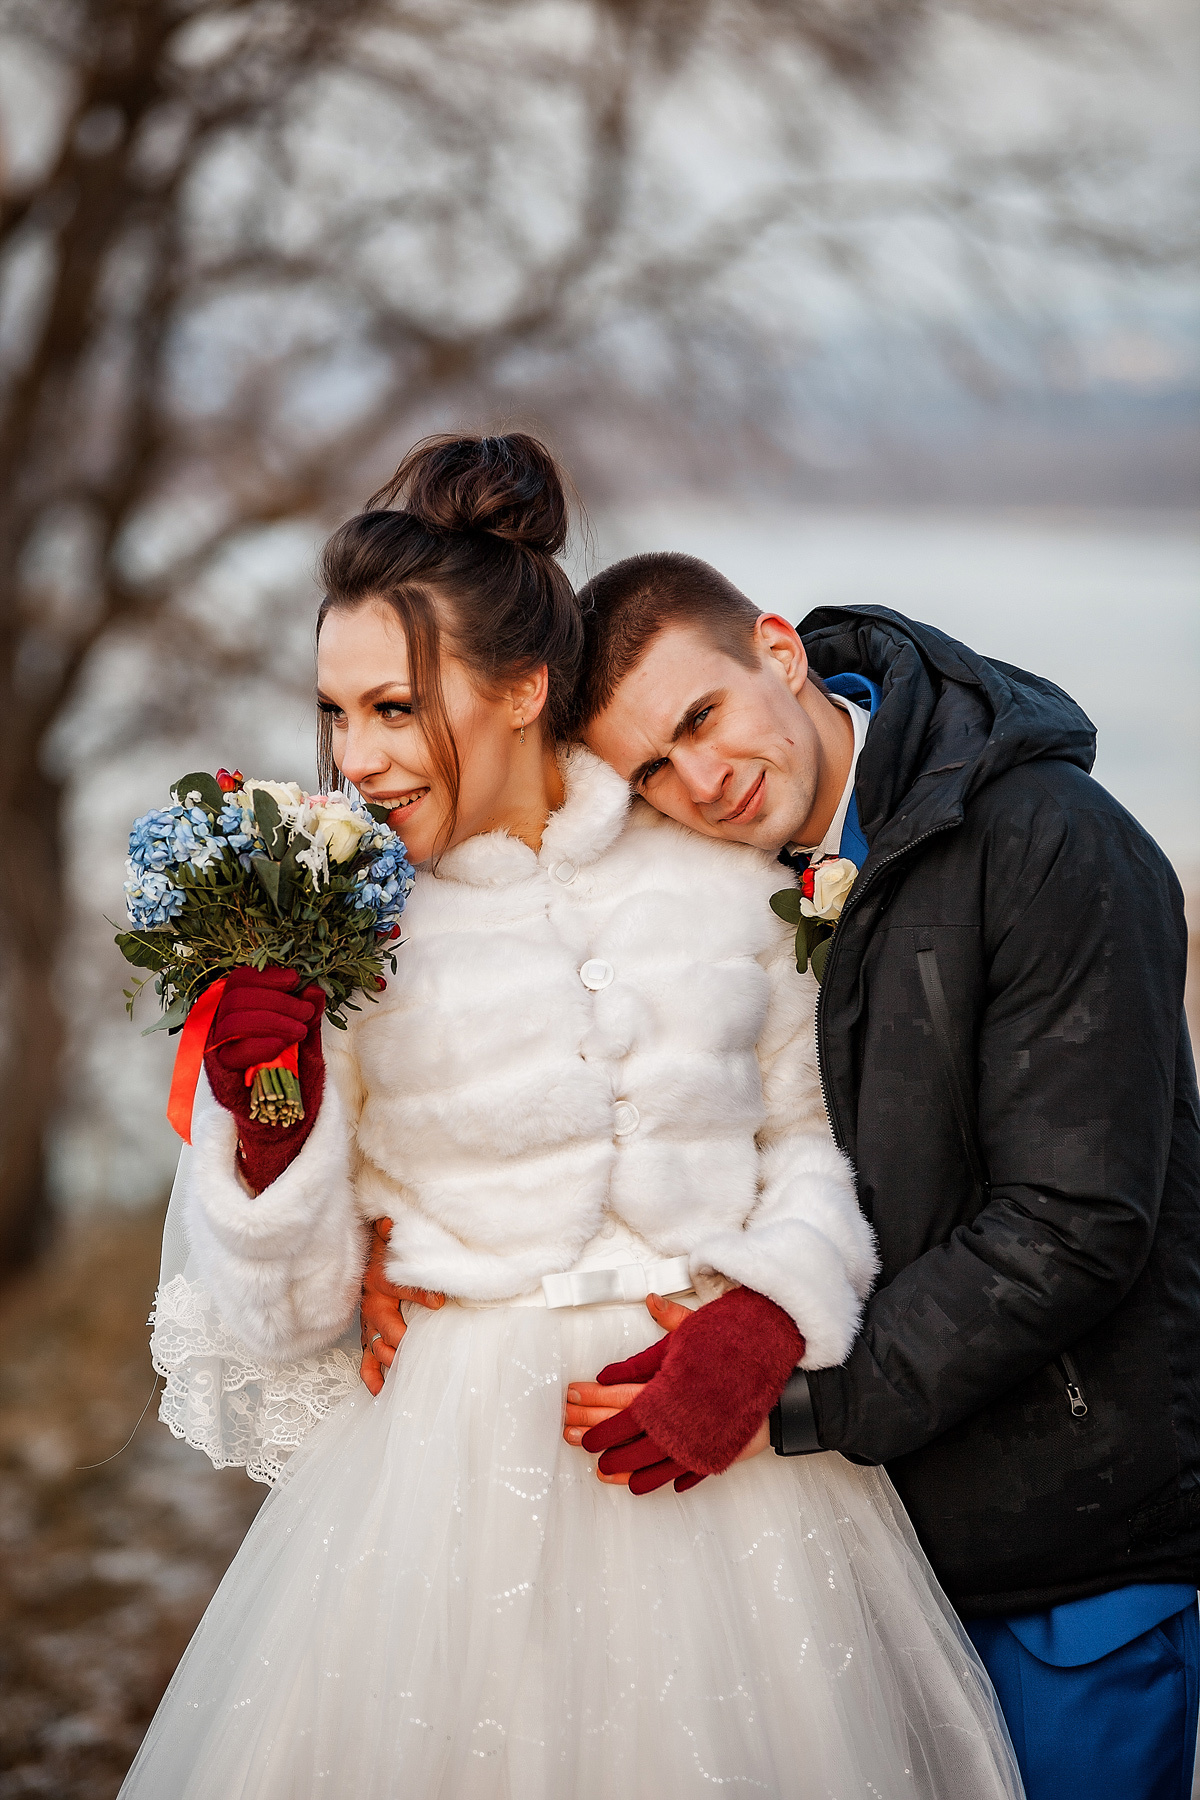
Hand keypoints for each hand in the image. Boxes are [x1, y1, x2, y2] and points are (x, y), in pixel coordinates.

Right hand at [207, 965, 321, 1074]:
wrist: (284, 1109)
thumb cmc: (291, 1067)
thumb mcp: (305, 1035)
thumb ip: (308, 1013)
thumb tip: (314, 990)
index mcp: (238, 1007)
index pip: (239, 981)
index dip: (266, 977)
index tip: (294, 979)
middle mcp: (221, 1023)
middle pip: (237, 998)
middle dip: (277, 1001)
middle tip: (305, 1012)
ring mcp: (217, 1047)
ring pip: (234, 1022)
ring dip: (273, 1022)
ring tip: (300, 1031)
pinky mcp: (220, 1073)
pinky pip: (232, 1054)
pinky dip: (259, 1046)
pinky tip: (280, 1046)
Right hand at [358, 1217, 444, 1395]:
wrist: (362, 1251)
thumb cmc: (383, 1246)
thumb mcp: (389, 1237)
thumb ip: (390, 1231)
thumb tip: (389, 1223)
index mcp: (380, 1278)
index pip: (399, 1286)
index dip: (421, 1295)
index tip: (441, 1302)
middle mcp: (372, 1301)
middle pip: (385, 1324)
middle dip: (400, 1339)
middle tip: (415, 1350)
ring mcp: (369, 1320)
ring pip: (375, 1345)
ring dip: (389, 1359)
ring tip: (402, 1375)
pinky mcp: (368, 1332)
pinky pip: (366, 1358)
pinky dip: (372, 1375)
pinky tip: (381, 1391)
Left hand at [571, 1286, 802, 1493]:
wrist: (782, 1391)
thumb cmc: (741, 1360)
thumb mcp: (706, 1332)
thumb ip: (673, 1321)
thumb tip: (651, 1301)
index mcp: (672, 1388)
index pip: (623, 1398)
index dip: (594, 1401)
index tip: (572, 1400)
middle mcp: (678, 1420)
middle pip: (628, 1432)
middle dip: (597, 1434)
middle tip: (572, 1437)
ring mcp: (694, 1443)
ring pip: (650, 1462)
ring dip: (623, 1467)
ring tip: (601, 1473)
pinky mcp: (710, 1457)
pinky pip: (679, 1475)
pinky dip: (659, 1481)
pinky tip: (641, 1486)